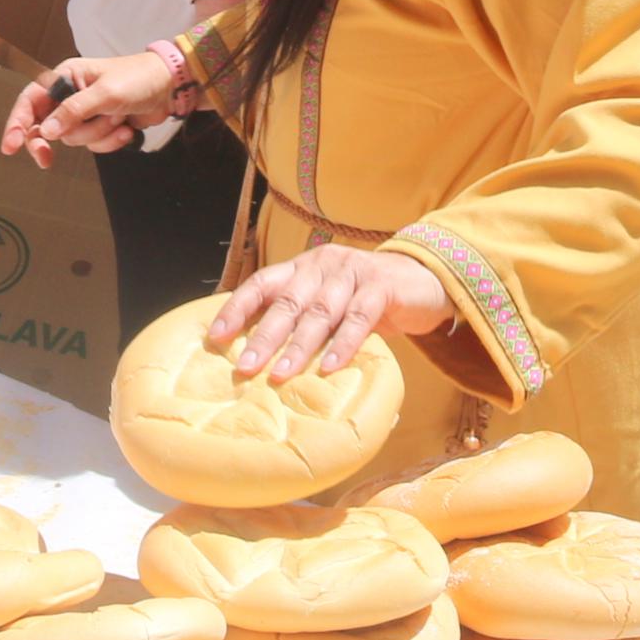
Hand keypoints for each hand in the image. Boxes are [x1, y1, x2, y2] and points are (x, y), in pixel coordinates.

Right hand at [0, 51, 181, 165]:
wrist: (170, 88)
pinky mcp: (100, 127)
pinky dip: (109, 141)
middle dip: (50, 141)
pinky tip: (125, 130)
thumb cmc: (137, 79)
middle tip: (45, 160)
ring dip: (96, 135)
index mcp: (65, 77)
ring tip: (117, 120)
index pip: (31, 100)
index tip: (10, 145)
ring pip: (73, 139)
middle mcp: (70, 95)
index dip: (17, 122)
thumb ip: (74, 111)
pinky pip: (93, 145)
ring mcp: (85, 113)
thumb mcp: (105, 94)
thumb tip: (47, 131)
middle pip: (45, 126)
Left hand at [208, 245, 450, 379]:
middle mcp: (323, 265)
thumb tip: (259, 357)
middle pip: (288, 301)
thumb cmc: (365, 298)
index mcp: (303, 267)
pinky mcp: (382, 286)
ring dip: (299, 346)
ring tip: (281, 375)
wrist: (423, 280)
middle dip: (264, 335)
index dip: (237, 308)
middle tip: (246, 365)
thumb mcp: (329, 302)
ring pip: (320, 311)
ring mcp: (353, 272)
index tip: (216, 337)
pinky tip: (330, 367)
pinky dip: (344, 343)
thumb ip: (301, 318)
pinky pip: (360, 317)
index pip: (262, 283)